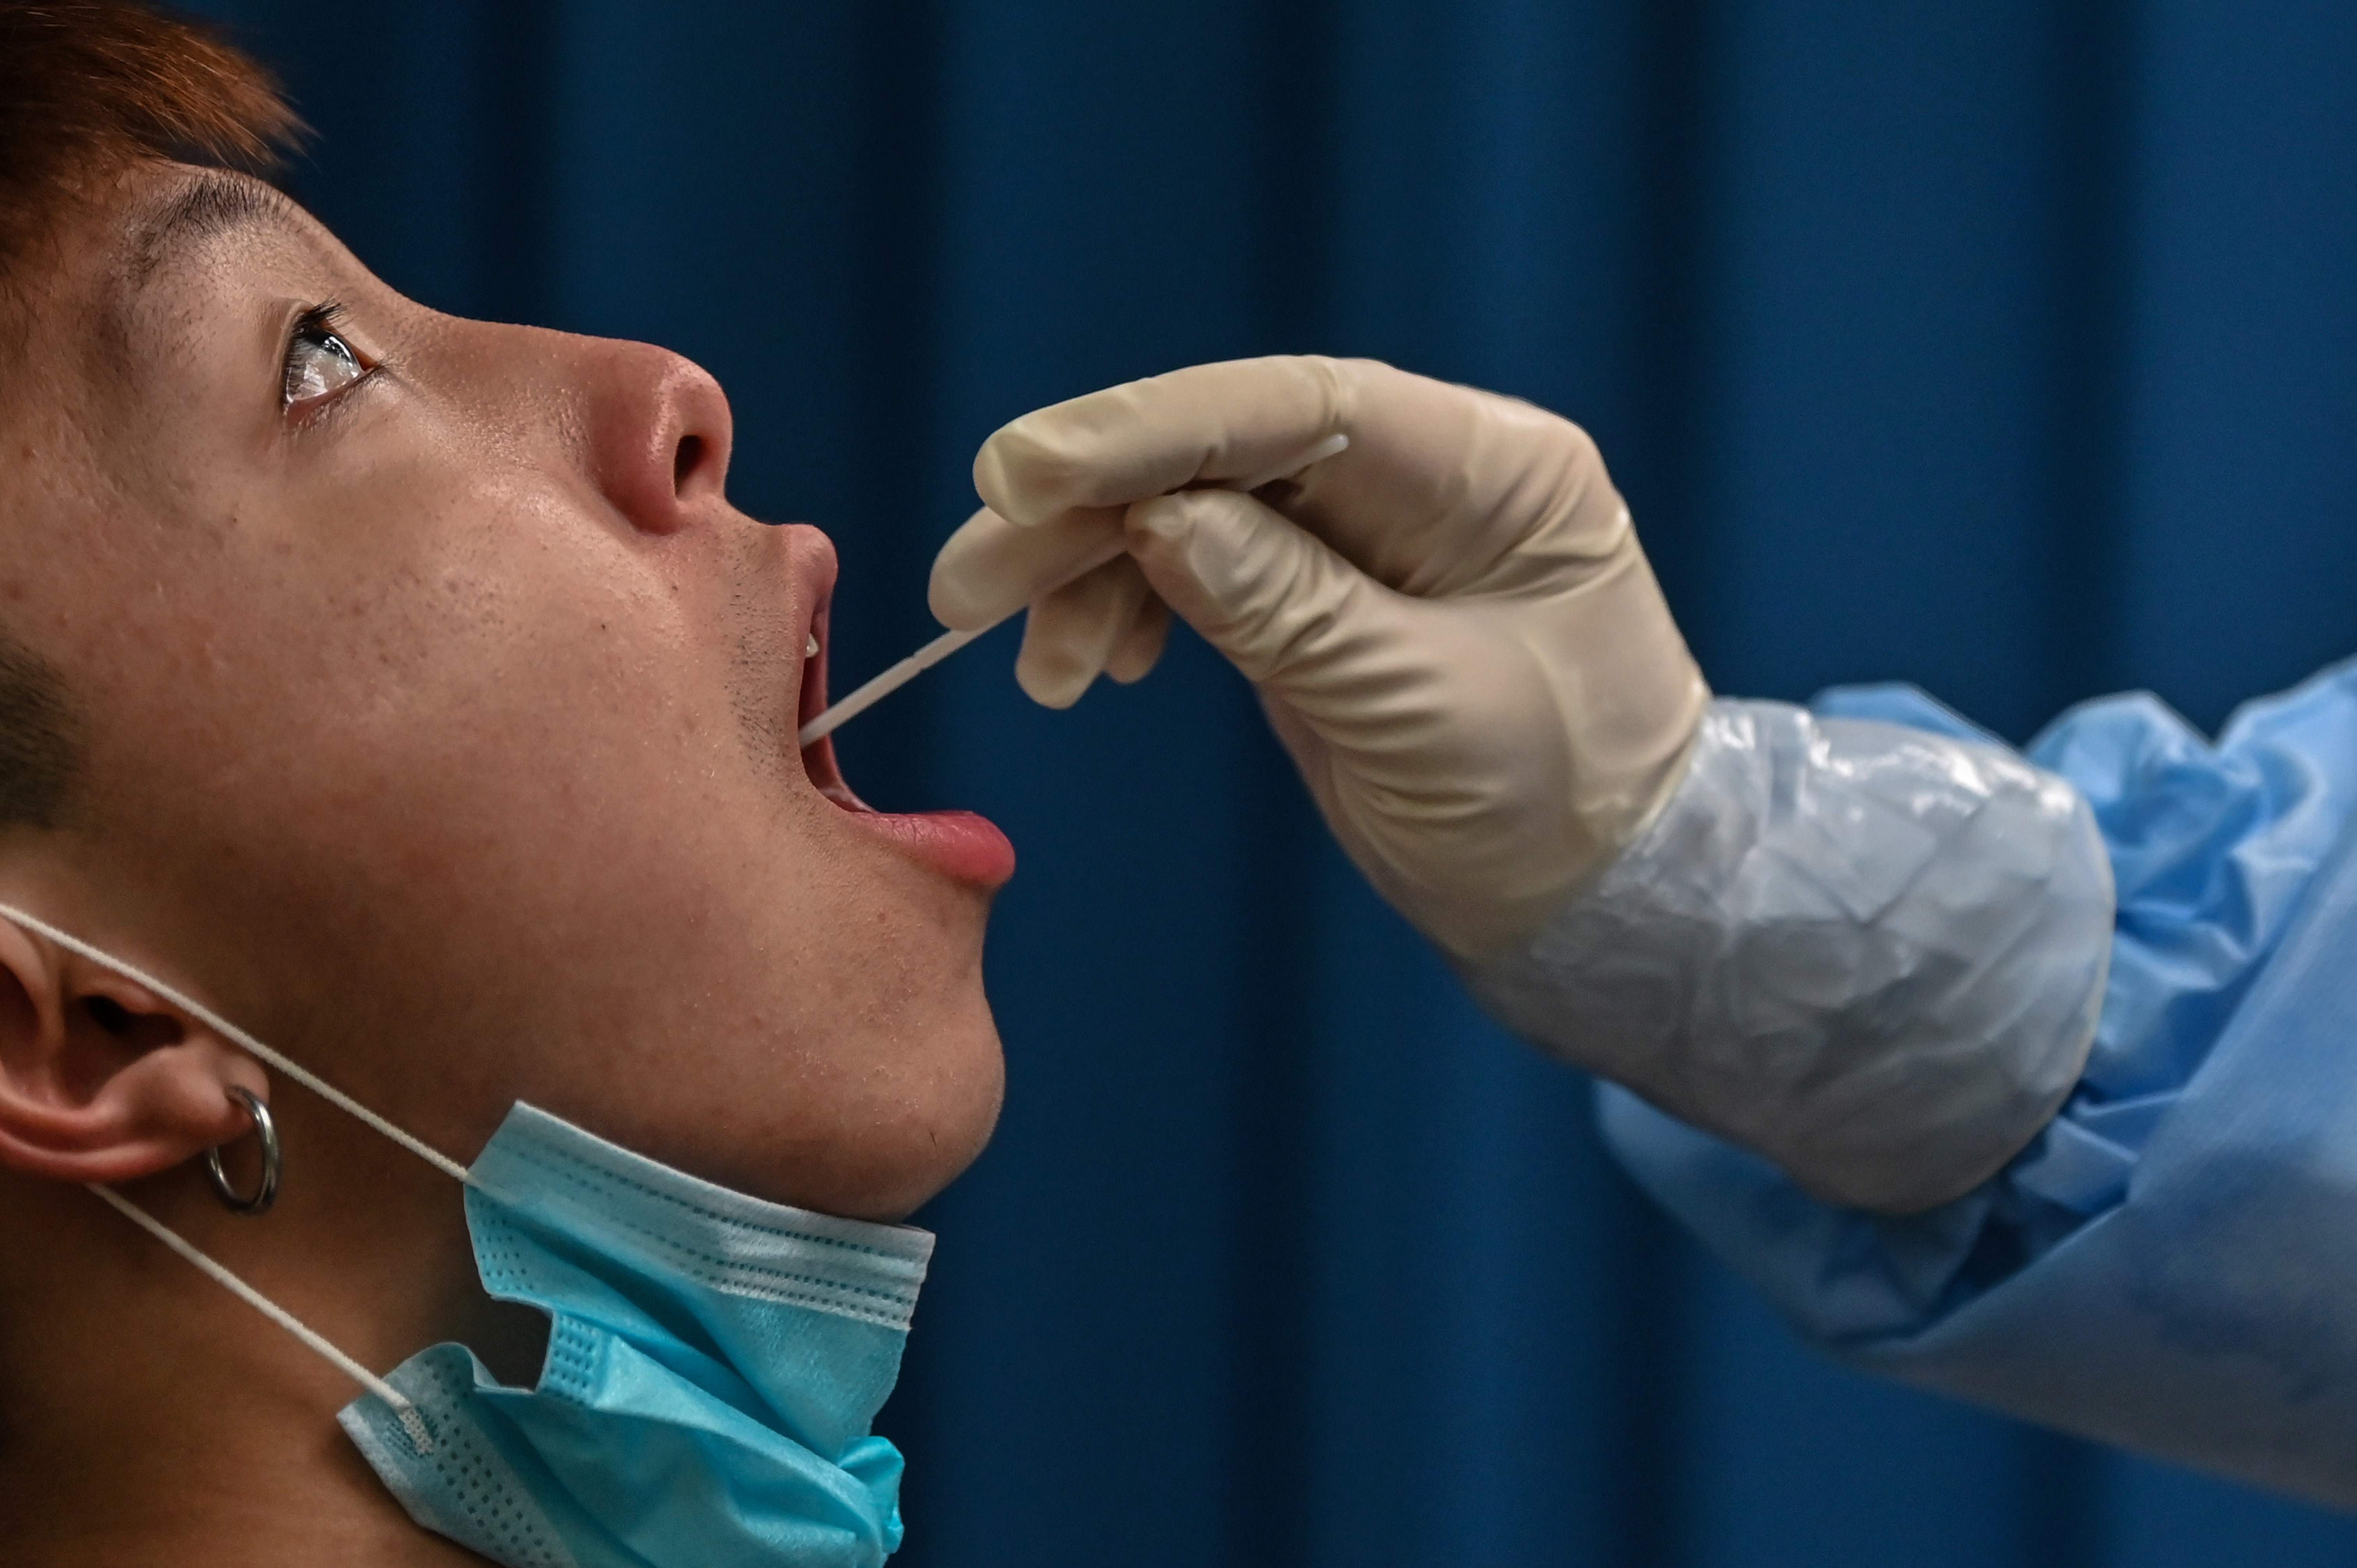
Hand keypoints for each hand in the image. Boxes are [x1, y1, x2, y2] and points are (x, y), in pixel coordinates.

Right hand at [929, 356, 1708, 960]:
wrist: (1601, 906)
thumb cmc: (1556, 809)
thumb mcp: (1422, 713)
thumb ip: (1291, 610)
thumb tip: (1157, 521)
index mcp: (1492, 470)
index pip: (1300, 408)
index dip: (1154, 428)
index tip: (1026, 470)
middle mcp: (1424, 477)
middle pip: (1225, 452)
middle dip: (1090, 508)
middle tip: (971, 581)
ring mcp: (1363, 535)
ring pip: (1192, 511)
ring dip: (1093, 575)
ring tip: (1043, 670)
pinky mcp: (1316, 597)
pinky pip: (1198, 573)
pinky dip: (1129, 610)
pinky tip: (1092, 666)